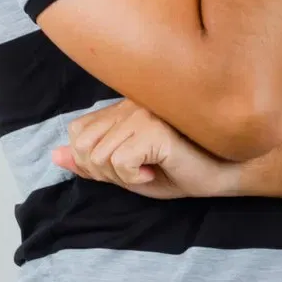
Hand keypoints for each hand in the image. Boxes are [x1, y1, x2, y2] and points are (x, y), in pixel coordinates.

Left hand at [52, 100, 239, 199]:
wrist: (227, 172)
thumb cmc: (183, 171)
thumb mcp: (130, 173)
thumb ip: (94, 163)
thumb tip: (55, 156)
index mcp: (124, 108)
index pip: (78, 132)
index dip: (91, 160)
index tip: (124, 167)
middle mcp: (131, 104)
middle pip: (84, 146)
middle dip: (104, 171)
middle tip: (137, 171)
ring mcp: (144, 113)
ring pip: (100, 156)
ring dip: (121, 176)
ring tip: (149, 169)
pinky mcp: (155, 129)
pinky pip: (119, 162)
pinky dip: (133, 177)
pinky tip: (156, 170)